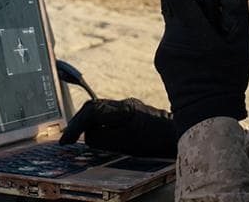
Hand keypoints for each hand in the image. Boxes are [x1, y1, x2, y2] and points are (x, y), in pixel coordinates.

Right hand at [59, 98, 176, 158]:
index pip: (92, 112)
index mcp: (124, 109)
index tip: (66, 141)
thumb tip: (88, 135)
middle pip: (93, 108)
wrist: (182, 135)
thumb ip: (105, 137)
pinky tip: (95, 138)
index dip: (76, 126)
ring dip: (86, 124)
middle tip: (67, 140)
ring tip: (76, 139)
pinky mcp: (132, 116)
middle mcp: (125, 105)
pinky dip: (97, 127)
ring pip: (100, 112)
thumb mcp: (128, 144)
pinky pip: (108, 118)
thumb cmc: (158, 141)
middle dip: (78, 123)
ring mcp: (129, 109)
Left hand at [154, 0, 248, 136]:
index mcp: (190, 29)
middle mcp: (171, 36)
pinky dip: (186, 29)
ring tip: (212, 26)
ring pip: (173, 18)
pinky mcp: (161, 59)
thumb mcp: (241, 43)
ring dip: (189, 12)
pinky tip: (202, 45)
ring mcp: (163, 48)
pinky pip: (172, 34)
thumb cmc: (227, 78)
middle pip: (172, 0)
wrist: (205, 113)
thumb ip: (237, 8)